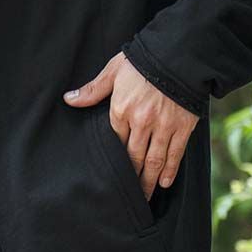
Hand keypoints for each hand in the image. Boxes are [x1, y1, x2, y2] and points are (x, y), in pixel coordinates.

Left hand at [63, 52, 198, 197]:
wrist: (179, 53)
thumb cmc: (143, 60)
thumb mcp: (114, 70)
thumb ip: (93, 90)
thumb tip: (69, 99)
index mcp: (121, 110)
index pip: (115, 142)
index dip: (113, 160)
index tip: (110, 176)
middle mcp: (142, 122)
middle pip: (133, 158)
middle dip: (130, 179)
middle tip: (127, 197)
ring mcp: (163, 126)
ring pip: (153, 161)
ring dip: (148, 182)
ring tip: (144, 198)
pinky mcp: (182, 127)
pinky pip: (175, 154)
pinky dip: (169, 170)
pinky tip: (164, 183)